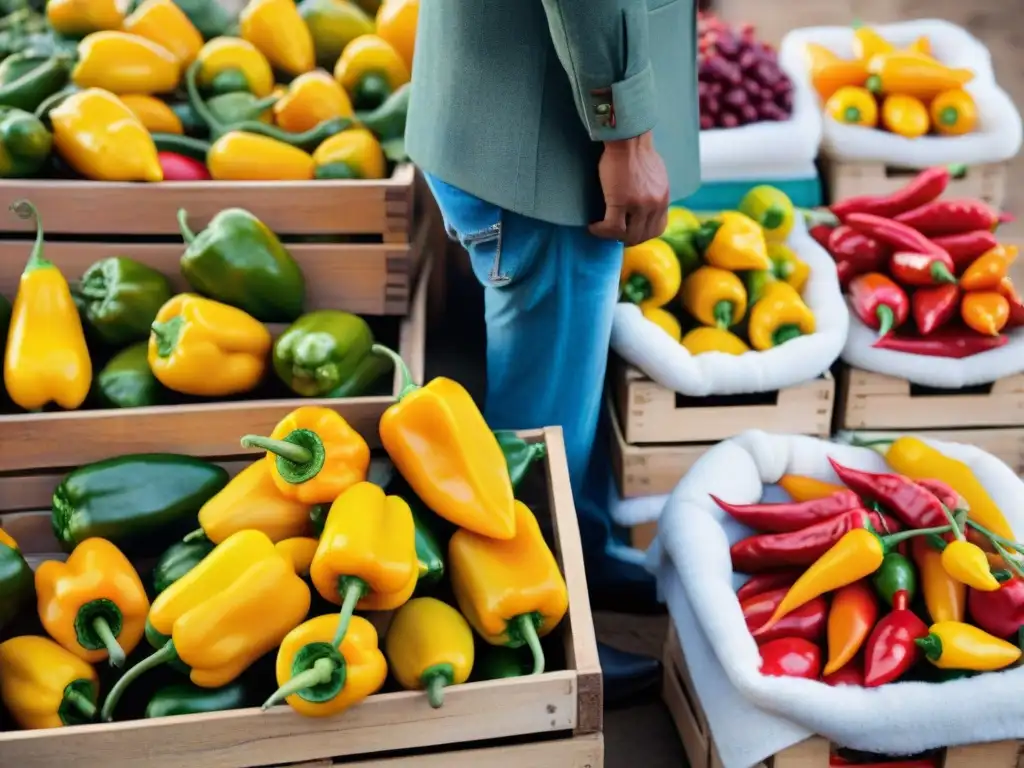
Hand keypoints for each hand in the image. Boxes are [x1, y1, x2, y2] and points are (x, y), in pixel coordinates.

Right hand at [589, 131, 669, 245]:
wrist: (628, 138)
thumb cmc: (636, 150)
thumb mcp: (654, 175)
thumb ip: (652, 192)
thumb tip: (645, 202)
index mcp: (663, 198)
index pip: (657, 229)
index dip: (641, 235)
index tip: (628, 232)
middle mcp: (654, 204)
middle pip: (641, 235)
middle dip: (624, 239)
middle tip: (610, 234)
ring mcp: (640, 204)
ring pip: (627, 235)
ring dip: (611, 236)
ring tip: (600, 229)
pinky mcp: (622, 201)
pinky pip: (612, 227)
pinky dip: (600, 231)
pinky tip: (593, 226)